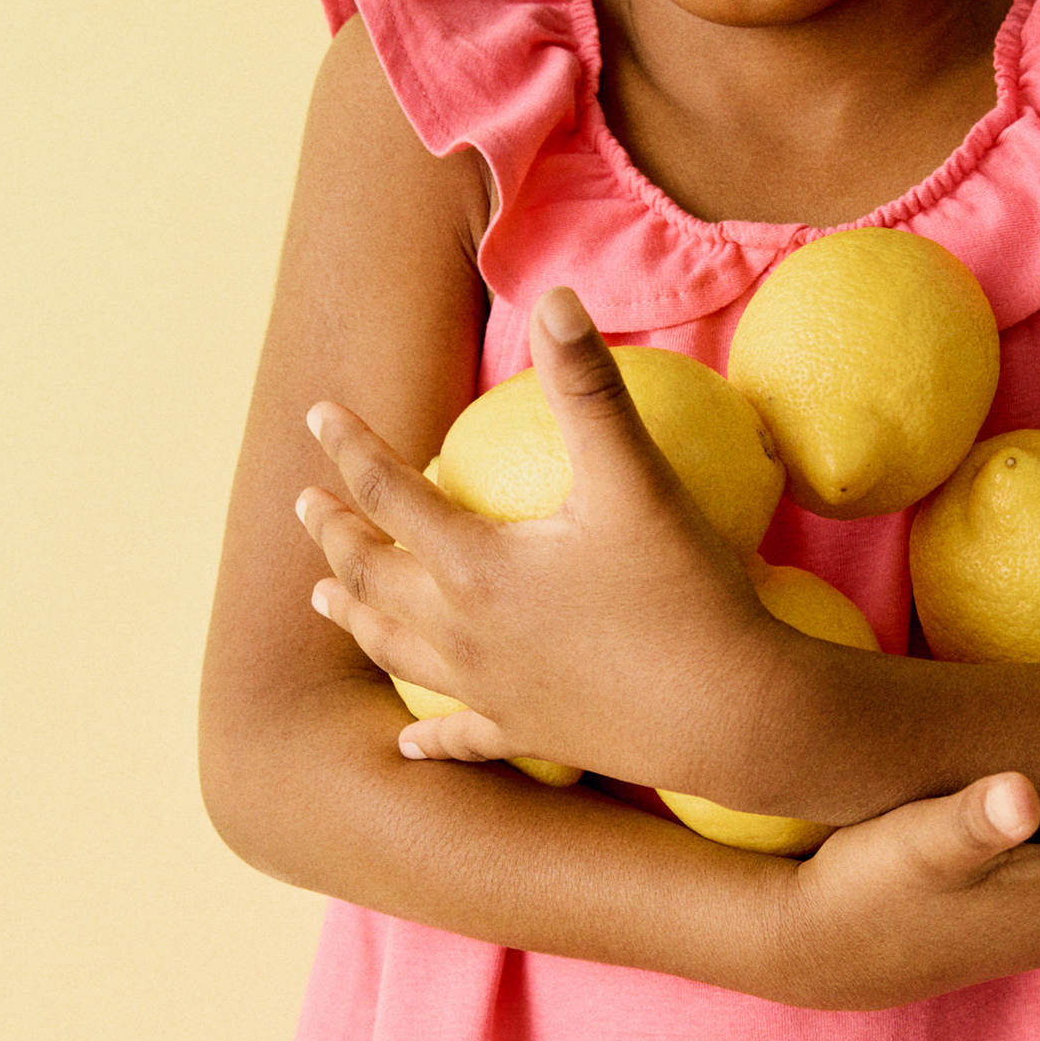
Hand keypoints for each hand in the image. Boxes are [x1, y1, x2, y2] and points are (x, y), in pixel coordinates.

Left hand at [298, 287, 786, 791]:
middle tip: (307, 504)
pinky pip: (462, 737)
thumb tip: (556, 298)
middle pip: (374, 575)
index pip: (389, 495)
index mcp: (476, 564)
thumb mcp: (636, 479)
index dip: (351, 449)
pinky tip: (410, 742)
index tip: (320, 417)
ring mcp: (492, 690)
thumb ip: (590, 387)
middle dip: (335, 534)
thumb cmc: (683, 593)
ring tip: (324, 596)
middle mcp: (465, 631)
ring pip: (397, 650)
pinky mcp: (529, 736)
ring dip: (355, 617)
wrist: (732, 712)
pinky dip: (429, 737)